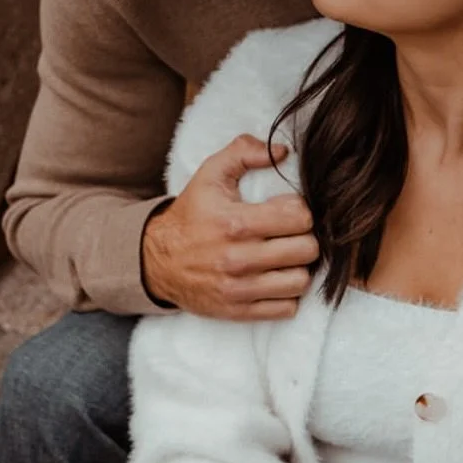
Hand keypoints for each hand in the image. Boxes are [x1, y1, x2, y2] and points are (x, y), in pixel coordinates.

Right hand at [140, 136, 318, 319]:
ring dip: (299, 268)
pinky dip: (288, 295)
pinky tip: (277, 280)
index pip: (299, 217)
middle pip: (306, 250)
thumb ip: (244, 152)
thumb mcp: (210, 175)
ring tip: (287, 258)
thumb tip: (283, 151)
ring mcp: (239, 288)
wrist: (155, 260)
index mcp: (235, 222)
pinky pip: (286, 309)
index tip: (289, 211)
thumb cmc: (191, 215)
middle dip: (305, 238)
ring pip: (300, 281)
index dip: (300, 211)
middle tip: (293, 235)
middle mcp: (238, 258)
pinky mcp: (238, 311)